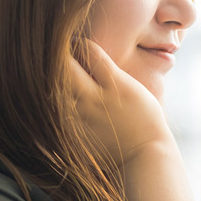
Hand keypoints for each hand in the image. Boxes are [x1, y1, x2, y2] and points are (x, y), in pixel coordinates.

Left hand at [64, 40, 172, 165]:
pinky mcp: (74, 133)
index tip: (77, 47)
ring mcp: (82, 117)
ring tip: (57, 81)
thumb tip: (88, 57)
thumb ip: (111, 73)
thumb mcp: (134, 89)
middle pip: (65, 66)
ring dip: (54, 81)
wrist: (145, 155)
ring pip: (55, 89)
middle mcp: (96, 98)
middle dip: (60, 57)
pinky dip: (54, 105)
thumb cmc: (145, 120)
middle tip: (61, 59)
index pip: (88, 51)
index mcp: (115, 84)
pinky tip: (57, 103)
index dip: (80, 44)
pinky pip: (55, 113)